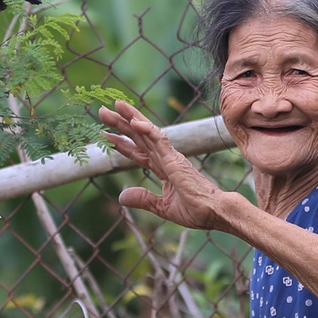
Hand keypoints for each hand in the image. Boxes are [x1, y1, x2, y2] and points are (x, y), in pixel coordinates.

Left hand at [98, 99, 235, 231]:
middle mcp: (166, 158)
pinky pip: (160, 141)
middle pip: (140, 137)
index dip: (123, 143)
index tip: (106, 135)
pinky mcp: (176, 159)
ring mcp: (171, 156)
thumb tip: (122, 197)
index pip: (139, 152)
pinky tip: (135, 122)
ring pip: (148, 133)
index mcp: (164, 169)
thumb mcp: (163, 207)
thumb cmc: (197, 210)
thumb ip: (143, 199)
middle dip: (121, 124)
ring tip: (116, 105)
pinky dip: (148, 130)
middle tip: (103, 111)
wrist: (215, 212)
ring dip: (131, 118)